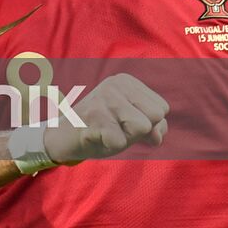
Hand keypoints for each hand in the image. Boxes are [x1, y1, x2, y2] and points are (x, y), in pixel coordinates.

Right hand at [44, 73, 168, 163]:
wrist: (65, 137)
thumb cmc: (103, 130)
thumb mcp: (131, 124)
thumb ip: (153, 126)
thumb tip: (157, 134)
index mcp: (126, 81)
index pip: (162, 108)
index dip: (148, 125)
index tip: (124, 122)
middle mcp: (116, 84)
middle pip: (156, 115)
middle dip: (140, 131)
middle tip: (116, 128)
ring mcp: (104, 98)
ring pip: (142, 127)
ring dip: (127, 138)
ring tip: (108, 132)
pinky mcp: (94, 116)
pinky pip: (121, 142)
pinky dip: (111, 146)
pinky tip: (97, 137)